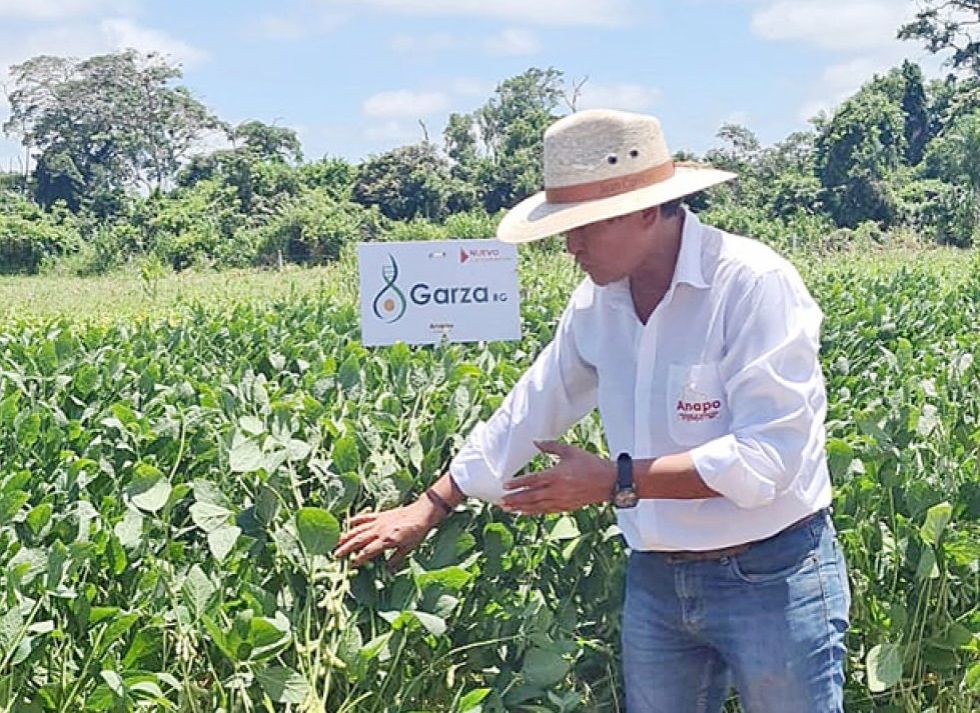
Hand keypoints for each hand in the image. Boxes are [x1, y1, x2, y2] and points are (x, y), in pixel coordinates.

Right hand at [333, 500, 440, 571]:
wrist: (422, 512)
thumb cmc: (417, 532)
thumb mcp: (409, 548)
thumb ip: (396, 558)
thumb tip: (387, 571)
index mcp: (388, 540)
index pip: (369, 551)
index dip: (359, 558)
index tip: (350, 564)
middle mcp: (380, 530)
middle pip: (359, 540)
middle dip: (346, 548)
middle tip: (335, 555)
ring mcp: (379, 521)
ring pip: (359, 529)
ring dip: (347, 535)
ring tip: (336, 542)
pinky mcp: (380, 515)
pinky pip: (365, 517)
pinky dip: (356, 520)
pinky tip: (347, 523)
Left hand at [500, 440, 614, 515]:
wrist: (609, 481)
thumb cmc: (591, 464)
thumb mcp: (570, 451)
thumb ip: (551, 446)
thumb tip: (535, 442)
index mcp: (557, 475)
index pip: (533, 480)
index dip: (518, 483)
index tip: (505, 485)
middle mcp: (557, 490)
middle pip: (531, 496)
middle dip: (515, 499)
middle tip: (500, 501)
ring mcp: (561, 500)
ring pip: (536, 506)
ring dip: (520, 508)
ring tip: (507, 508)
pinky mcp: (566, 507)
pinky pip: (545, 511)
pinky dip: (533, 512)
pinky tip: (524, 512)